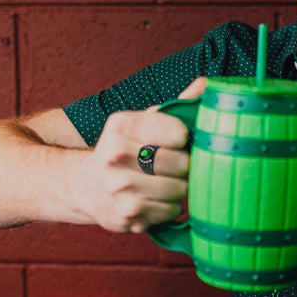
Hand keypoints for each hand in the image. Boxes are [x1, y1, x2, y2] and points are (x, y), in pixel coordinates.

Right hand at [67, 77, 206, 233]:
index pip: (178, 132)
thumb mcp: (145, 123)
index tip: (179, 141)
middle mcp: (114, 154)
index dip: (185, 139)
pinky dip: (170, 207)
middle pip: (180, 163)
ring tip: (165, 182)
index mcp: (121, 125)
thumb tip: (207, 83)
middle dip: (184, 166)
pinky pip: (169, 210)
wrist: (89, 186)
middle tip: (175, 166)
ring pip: (178, 189)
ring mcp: (118, 186)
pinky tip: (156, 200)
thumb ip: (176, 106)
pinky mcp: (125, 214)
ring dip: (179, 188)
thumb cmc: (128, 149)